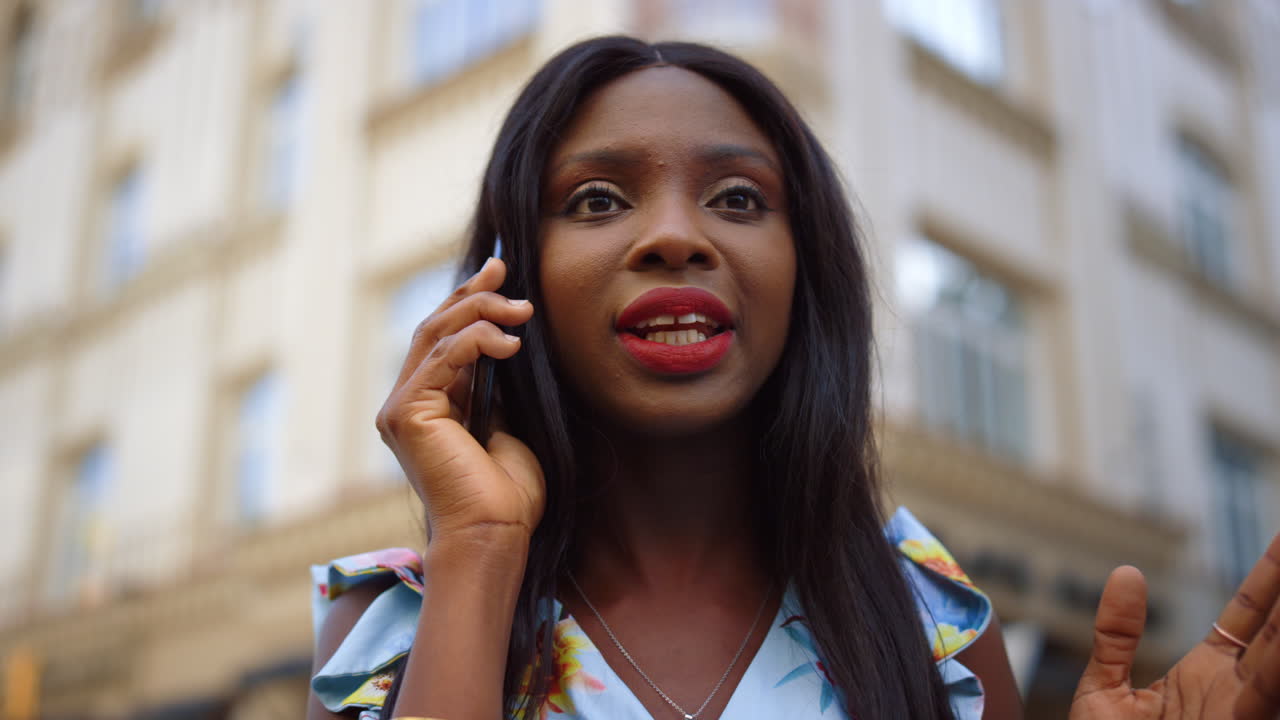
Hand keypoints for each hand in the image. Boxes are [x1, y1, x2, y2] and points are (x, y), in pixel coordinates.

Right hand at [376, 257, 543, 543]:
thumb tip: (507, 339)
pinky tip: (509, 344)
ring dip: (481, 313)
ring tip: (522, 310)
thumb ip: (495, 384)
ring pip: (435, 334)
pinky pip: (442, 357)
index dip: (467, 299)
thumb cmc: (507, 492)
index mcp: (428, 405)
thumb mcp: (507, 422)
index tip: (499, 270)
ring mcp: (400, 408)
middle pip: (434, 328)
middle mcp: (405, 404)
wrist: (496, 532)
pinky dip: (477, 340)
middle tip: (506, 271)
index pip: (442, 338)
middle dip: (472, 294)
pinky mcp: (406, 413)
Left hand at [1070, 534, 1279, 718]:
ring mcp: (1240, 715)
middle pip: (1274, 632)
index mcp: (1204, 675)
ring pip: (1276, 663)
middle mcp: (1233, 694)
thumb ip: (1115, 637)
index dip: (1268, 579)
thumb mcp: (1104, 688)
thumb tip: (1126, 573)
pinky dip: (1278, 668)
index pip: (1246, 617)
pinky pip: (1268, 696)